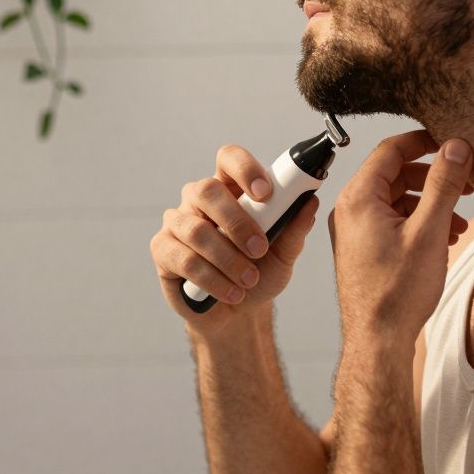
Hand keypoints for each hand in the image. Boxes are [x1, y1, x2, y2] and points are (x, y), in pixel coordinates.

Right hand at [150, 144, 321, 338]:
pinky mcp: (163, 250)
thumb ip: (294, 229)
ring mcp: (177, 223)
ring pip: (195, 230)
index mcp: (229, 189)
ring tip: (249, 280)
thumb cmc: (257, 275)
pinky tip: (230, 293)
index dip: (244, 169)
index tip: (266, 193)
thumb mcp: (283, 255)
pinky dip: (212, 279)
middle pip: (206, 190)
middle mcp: (198, 200)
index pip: (229, 159)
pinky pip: (183, 259)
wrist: (237, 315)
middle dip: (236, 222)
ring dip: (227, 258)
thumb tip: (310, 204)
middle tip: (260, 249)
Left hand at [327, 130, 473, 346]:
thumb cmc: (397, 292)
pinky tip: (444, 236)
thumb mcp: (429, 231)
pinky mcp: (364, 247)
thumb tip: (455, 147)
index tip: (451, 141)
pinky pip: (393, 220)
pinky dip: (419, 221)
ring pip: (397, 199)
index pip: (389, 150)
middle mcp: (350, 210)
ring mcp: (355, 230)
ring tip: (459, 218)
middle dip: (433, 176)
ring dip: (430, 202)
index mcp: (358, 198)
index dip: (423, 142)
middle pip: (394, 174)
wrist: (378, 339)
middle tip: (465, 181)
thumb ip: (443, 185)